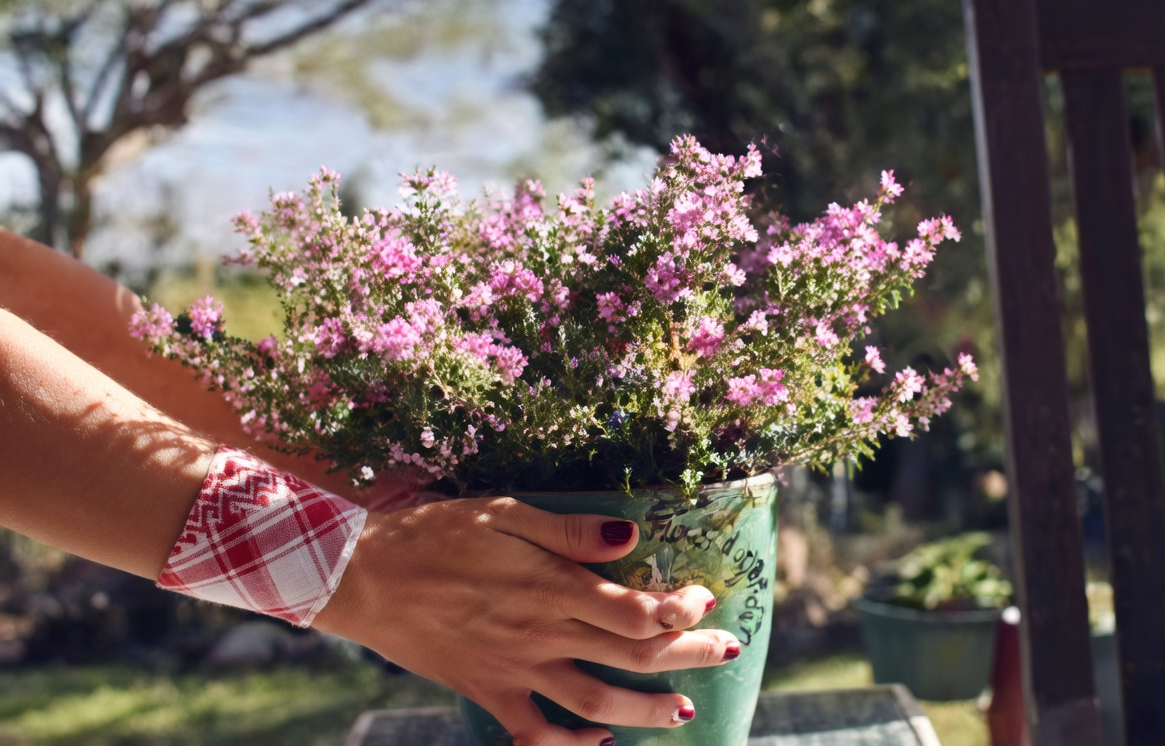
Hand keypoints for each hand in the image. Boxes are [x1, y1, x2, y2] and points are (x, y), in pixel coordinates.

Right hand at [312, 497, 740, 745]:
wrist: (363, 578)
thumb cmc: (433, 535)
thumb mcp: (502, 513)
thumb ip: (569, 531)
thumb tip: (632, 536)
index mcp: (549, 586)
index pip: (635, 609)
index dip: (680, 608)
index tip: (705, 597)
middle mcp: (540, 633)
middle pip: (630, 654)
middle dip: (688, 655)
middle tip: (729, 651)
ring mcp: (514, 668)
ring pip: (595, 700)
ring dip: (646, 710)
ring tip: (684, 712)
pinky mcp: (486, 690)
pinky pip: (534, 732)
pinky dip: (568, 745)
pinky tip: (597, 741)